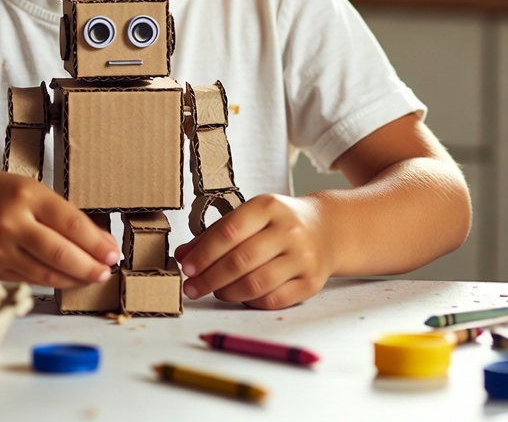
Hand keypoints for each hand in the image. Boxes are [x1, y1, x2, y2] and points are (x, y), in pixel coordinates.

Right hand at [0, 170, 118, 287]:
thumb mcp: (27, 190)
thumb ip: (60, 215)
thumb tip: (98, 241)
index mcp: (25, 195)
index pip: (71, 224)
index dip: (96, 243)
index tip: (113, 252)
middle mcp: (11, 222)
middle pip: (61, 253)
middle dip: (89, 266)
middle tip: (107, 271)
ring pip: (46, 273)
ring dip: (74, 278)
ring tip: (92, 277)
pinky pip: (29, 280)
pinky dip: (52, 282)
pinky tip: (66, 280)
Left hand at [173, 194, 332, 308]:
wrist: (325, 229)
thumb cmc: (277, 222)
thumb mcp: (249, 216)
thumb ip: (216, 234)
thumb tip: (183, 255)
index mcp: (268, 207)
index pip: (229, 232)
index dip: (204, 253)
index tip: (186, 267)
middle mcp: (288, 231)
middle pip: (240, 260)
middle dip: (210, 278)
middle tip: (191, 288)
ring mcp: (302, 257)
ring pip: (255, 283)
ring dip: (226, 292)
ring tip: (213, 292)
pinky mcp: (311, 283)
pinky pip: (273, 300)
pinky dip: (249, 302)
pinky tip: (238, 296)